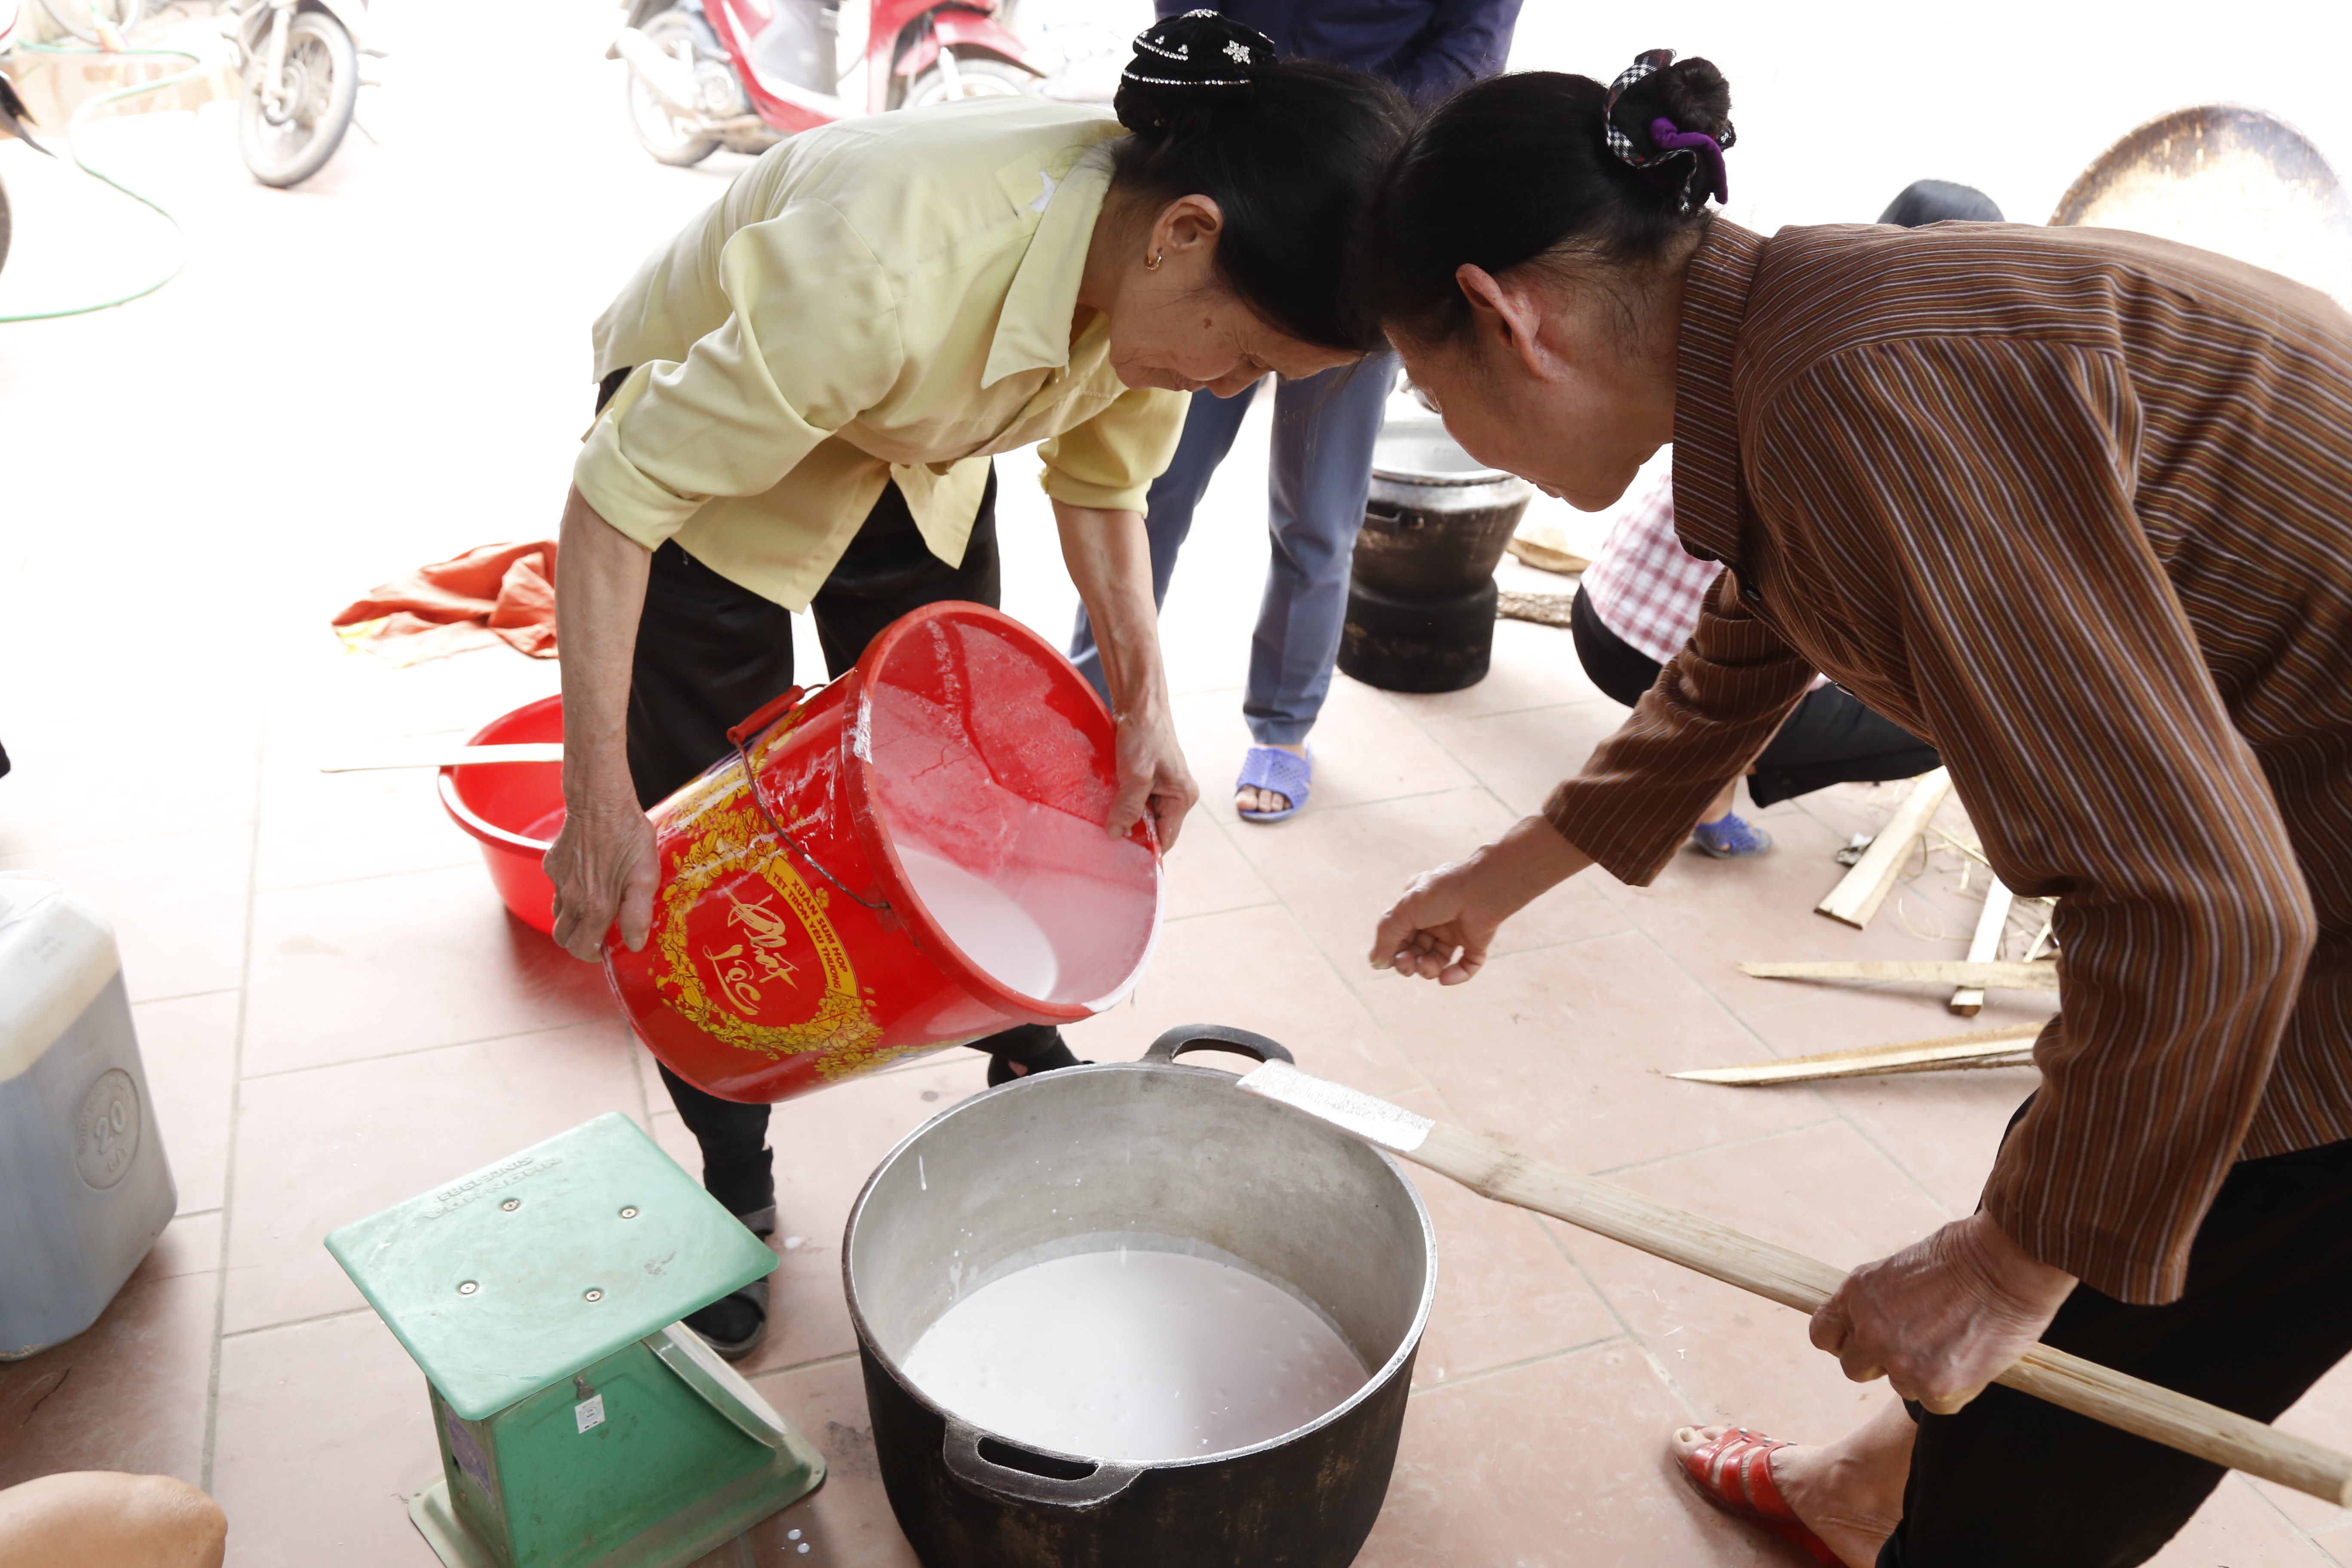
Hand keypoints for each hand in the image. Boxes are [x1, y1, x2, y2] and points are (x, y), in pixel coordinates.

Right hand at [545, 794, 659, 961]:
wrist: (600, 802)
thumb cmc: (628, 836)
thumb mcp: (645, 875)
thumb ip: (638, 913)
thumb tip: (634, 944)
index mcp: (594, 906)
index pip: (581, 949)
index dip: (593, 954)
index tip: (606, 947)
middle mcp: (571, 898)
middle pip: (563, 938)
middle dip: (579, 941)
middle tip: (600, 931)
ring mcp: (558, 881)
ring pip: (558, 914)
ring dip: (573, 918)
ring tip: (597, 903)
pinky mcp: (551, 864)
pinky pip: (556, 887)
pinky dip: (568, 891)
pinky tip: (588, 875)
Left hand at [1107, 702, 1198, 849]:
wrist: (1140, 704)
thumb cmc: (1144, 735)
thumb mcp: (1135, 775)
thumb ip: (1127, 807)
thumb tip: (1116, 835)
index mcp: (1182, 798)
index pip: (1165, 838)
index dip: (1144, 849)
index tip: (1119, 855)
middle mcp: (1178, 796)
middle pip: (1154, 828)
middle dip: (1132, 832)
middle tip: (1106, 835)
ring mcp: (1165, 788)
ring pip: (1143, 815)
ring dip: (1125, 816)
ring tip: (1105, 817)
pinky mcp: (1151, 780)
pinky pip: (1137, 801)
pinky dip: (1122, 803)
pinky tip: (1108, 801)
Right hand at [1368, 815, 1592, 984]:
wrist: (1483, 888)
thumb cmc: (1442, 893)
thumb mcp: (1404, 910)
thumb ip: (1386, 936)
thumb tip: (1375, 963)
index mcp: (1416, 907)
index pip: (1398, 934)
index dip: (1392, 950)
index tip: (1388, 960)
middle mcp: (1435, 919)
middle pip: (1415, 950)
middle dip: (1408, 962)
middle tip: (1407, 964)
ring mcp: (1456, 931)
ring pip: (1437, 960)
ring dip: (1428, 969)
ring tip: (1426, 967)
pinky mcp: (1477, 942)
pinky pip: (1465, 966)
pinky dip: (1456, 976)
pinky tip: (1445, 978)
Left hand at [1809, 1211, 2077, 1413]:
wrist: (2007, 1263)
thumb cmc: (1963, 1256)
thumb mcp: (1898, 1269)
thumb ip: (1878, 1302)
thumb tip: (1871, 1323)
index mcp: (1855, 1296)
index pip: (1822, 1335)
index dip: (1843, 1341)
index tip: (1862, 1341)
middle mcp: (1870, 1332)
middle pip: (1854, 1369)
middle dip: (1880, 1362)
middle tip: (1915, 1347)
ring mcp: (1902, 1363)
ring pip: (1901, 1386)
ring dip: (1923, 1374)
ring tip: (1954, 1342)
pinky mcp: (1938, 1388)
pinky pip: (1937, 1404)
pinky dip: (1954, 1389)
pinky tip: (1972, 1359)